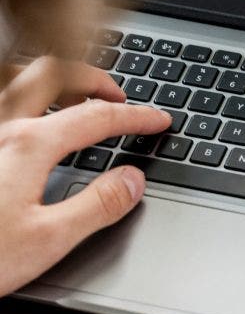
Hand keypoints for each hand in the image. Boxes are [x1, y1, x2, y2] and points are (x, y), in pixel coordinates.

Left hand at [0, 57, 170, 295]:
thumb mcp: (48, 240)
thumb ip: (98, 205)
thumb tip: (133, 181)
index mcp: (29, 145)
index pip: (98, 116)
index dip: (136, 116)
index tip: (158, 119)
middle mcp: (1, 126)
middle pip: (56, 73)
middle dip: (94, 77)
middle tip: (118, 95)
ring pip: (19, 76)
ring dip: (55, 77)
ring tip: (74, 96)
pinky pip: (1, 99)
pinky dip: (23, 94)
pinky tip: (27, 120)